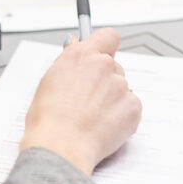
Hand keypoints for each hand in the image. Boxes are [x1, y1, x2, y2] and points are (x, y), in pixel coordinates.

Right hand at [19, 28, 141, 175]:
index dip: (106, 45)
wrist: (61, 147)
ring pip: (121, 88)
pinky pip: (130, 106)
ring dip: (112, 99)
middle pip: (114, 66)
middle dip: (105, 80)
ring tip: (93, 117)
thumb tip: (74, 55)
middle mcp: (103, 65)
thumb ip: (68, 64)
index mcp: (80, 56)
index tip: (104, 52)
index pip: (107, 36)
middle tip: (90, 99)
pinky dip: (121, 116)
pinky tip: (103, 126)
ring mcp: (120, 85)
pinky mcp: (133, 106)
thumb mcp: (49, 81)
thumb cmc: (49, 120)